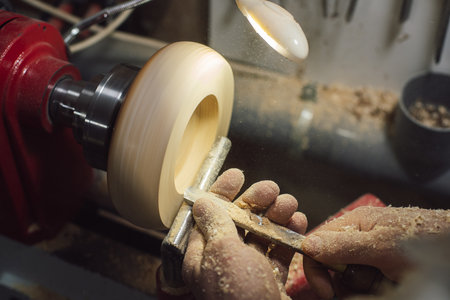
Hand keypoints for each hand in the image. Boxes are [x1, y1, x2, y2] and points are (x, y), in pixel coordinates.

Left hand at [182, 168, 307, 299]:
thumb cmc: (238, 297)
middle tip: (272, 189)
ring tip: (290, 204)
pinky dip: (289, 236)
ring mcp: (247, 271)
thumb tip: (203, 201)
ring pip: (260, 233)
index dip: (221, 192)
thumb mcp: (222, 254)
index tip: (237, 175)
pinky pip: (278, 251)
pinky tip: (299, 223)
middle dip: (255, 201)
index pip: (207, 215)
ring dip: (276, 215)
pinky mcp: (269, 280)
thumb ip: (215, 224)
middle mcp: (223, 262)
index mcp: (202, 256)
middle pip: (237, 221)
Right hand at [301, 206, 449, 298]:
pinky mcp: (380, 264)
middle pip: (331, 262)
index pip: (317, 243)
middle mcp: (357, 234)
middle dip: (344, 278)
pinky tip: (388, 281)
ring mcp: (369, 251)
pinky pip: (364, 280)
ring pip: (348, 275)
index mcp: (353, 221)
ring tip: (385, 278)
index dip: (316, 267)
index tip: (325, 290)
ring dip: (362, 283)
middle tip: (367, 282)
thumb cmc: (424, 238)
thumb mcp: (381, 245)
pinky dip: (372, 285)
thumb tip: (308, 245)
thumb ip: (344, 245)